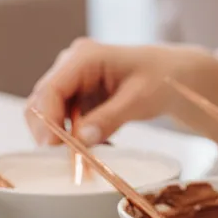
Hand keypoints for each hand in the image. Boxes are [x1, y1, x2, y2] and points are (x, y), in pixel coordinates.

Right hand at [25, 38, 214, 145]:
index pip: (50, 89)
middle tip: (67, 161)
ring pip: (49, 114)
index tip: (52, 148)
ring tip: (88, 155)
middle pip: (42, 101)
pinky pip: (64, 120)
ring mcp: (73, 80)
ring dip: (63, 138)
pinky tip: (98, 144)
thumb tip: (81, 140)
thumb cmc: (163, 77)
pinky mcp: (78, 96)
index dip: (46, 120)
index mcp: (84, 56)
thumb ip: (110, 118)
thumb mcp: (140, 99)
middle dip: (49, 132)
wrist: (176, 75)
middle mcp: (71, 65)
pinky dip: (74, 137)